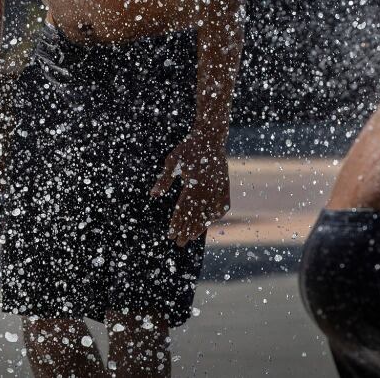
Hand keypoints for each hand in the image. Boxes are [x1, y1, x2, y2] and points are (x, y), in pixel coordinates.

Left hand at [151, 132, 229, 246]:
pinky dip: (216, 214)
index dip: (176, 223)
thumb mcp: (173, 161)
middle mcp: (207, 189)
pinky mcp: (225, 185)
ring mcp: (218, 188)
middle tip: (179, 242)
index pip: (183, 209)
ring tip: (192, 236)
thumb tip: (153, 195)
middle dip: (186, 230)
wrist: (211, 137)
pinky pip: (222, 205)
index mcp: (193, 183)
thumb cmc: (188, 148)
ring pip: (209, 213)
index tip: (170, 234)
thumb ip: (164, 180)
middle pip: (195, 215)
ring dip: (200, 226)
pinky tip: (210, 221)